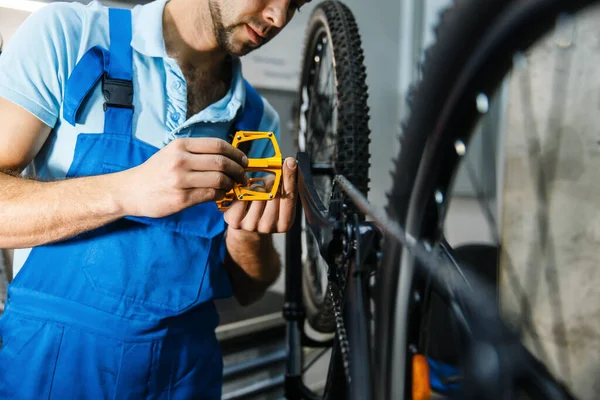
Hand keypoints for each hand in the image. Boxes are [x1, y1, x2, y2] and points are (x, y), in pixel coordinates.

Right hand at [121, 138, 247, 217]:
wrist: (130, 191)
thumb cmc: (155, 172)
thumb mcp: (172, 153)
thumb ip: (196, 152)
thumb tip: (227, 155)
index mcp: (181, 145)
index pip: (218, 145)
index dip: (236, 153)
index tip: (244, 160)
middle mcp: (181, 160)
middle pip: (222, 162)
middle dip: (238, 170)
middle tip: (243, 176)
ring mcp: (181, 179)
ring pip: (219, 179)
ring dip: (231, 184)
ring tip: (233, 186)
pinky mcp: (181, 198)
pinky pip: (211, 194)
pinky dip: (221, 195)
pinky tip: (221, 195)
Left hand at [224, 157, 297, 232]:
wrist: (247, 229)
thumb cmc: (267, 212)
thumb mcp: (281, 203)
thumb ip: (286, 188)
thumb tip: (289, 165)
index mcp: (285, 223)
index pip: (289, 197)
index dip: (290, 179)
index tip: (290, 163)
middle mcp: (268, 227)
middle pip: (273, 193)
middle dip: (273, 181)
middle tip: (271, 181)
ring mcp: (251, 225)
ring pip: (257, 193)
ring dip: (258, 187)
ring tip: (258, 192)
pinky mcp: (236, 221)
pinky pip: (242, 195)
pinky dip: (245, 191)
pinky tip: (247, 195)